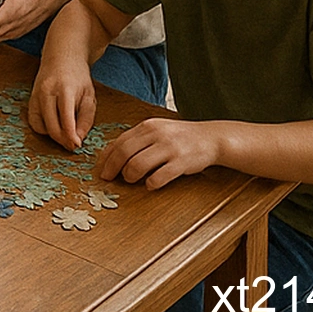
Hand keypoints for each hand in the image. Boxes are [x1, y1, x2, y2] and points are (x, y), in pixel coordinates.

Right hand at [28, 56, 97, 150]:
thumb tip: (77, 140)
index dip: (71, 136)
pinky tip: (54, 125)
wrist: (61, 57)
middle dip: (62, 140)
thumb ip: (85, 119)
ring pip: (40, 126)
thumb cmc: (78, 77)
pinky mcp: (30, 99)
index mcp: (64, 89)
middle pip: (51, 125)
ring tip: (65, 134)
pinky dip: (43, 128)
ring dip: (52, 135)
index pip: (66, 118)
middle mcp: (46, 92)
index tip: (77, 146)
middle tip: (73, 145)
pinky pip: (33, 121)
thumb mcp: (89, 96)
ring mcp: (35, 95)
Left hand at [100, 118, 220, 188]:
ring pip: (138, 165)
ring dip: (130, 176)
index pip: (119, 142)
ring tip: (131, 180)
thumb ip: (136, 139)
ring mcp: (169, 148)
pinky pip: (160, 176)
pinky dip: (151, 183)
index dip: (107, 157)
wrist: (210, 138)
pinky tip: (151, 185)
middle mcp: (156, 134)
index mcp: (147, 126)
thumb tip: (110, 153)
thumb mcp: (156, 130)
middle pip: (124, 152)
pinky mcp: (181, 162)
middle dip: (113, 168)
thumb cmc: (179, 137)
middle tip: (109, 178)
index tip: (102, 169)